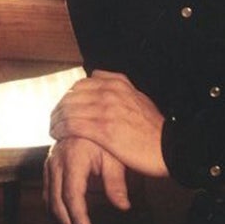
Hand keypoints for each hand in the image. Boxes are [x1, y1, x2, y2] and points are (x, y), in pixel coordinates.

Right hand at [43, 135, 130, 223]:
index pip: (72, 198)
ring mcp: (50, 162)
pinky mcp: (49, 164)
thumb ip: (117, 183)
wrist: (88, 114)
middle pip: (57, 204)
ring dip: (63, 220)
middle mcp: (57, 161)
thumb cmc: (105, 134)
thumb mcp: (114, 156)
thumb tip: (123, 206)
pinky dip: (57, 208)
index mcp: (73, 158)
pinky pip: (48, 191)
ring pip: (49, 200)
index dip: (80, 221)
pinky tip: (70, 216)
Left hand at [49, 71, 167, 179]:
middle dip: (59, 107)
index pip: (82, 83)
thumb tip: (99, 77)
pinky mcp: (103, 130)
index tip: (65, 106)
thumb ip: (118, 87)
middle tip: (54, 119)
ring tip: (53, 128)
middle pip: (72, 95)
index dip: (69, 96)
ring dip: (56, 119)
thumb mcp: (138, 97)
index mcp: (118, 83)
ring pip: (69, 110)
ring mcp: (106, 110)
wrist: (171, 146)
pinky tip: (58, 135)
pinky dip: (61, 130)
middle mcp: (110, 92)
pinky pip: (73, 126)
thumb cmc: (155, 128)